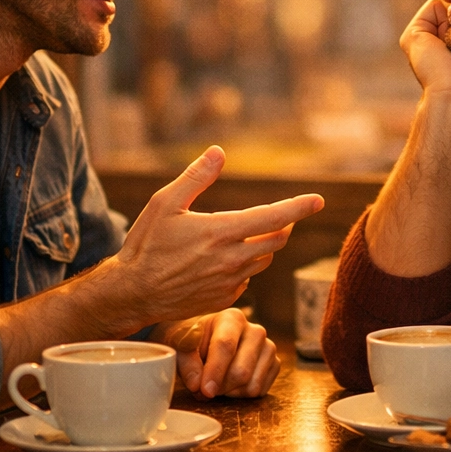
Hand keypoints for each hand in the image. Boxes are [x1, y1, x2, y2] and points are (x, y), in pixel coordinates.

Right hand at [108, 146, 323, 327]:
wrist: (132, 293)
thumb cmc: (146, 244)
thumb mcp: (164, 203)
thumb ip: (196, 177)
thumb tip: (219, 152)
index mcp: (220, 232)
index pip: (273, 217)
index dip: (299, 207)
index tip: (318, 200)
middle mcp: (231, 260)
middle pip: (276, 240)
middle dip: (284, 224)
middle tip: (283, 214)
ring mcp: (229, 283)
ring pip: (264, 260)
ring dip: (265, 244)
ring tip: (251, 233)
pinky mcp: (224, 299)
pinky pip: (247, 279)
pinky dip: (246, 265)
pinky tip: (226, 259)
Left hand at [152, 309, 279, 398]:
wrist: (205, 343)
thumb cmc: (191, 342)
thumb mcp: (180, 347)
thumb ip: (187, 363)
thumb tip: (197, 384)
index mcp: (232, 318)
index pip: (226, 346)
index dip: (214, 371)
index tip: (204, 390)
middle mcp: (255, 330)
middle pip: (241, 371)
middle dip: (221, 386)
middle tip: (205, 388)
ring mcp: (268, 347)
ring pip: (252, 385)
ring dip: (230, 392)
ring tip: (218, 381)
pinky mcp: (274, 364)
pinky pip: (260, 391)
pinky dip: (242, 394)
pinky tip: (231, 384)